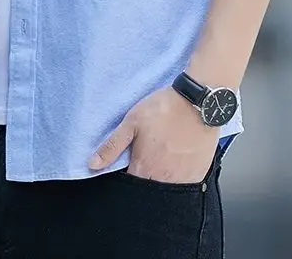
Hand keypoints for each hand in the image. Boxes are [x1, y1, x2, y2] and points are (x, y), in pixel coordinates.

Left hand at [88, 85, 218, 183]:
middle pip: (147, 188)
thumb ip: (112, 146)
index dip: (125, 175)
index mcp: (143, 169)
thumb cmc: (164, 109)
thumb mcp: (131, 122)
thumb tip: (93, 164)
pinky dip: (178, 175)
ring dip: (161, 176)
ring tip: (163, 155)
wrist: (198, 103)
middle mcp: (162, 179)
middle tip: (147, 155)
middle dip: (143, 176)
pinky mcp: (197, 174)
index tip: (128, 163)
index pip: (128, 186)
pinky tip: (177, 158)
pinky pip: (184, 184)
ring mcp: (182, 179)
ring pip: (166, 187)